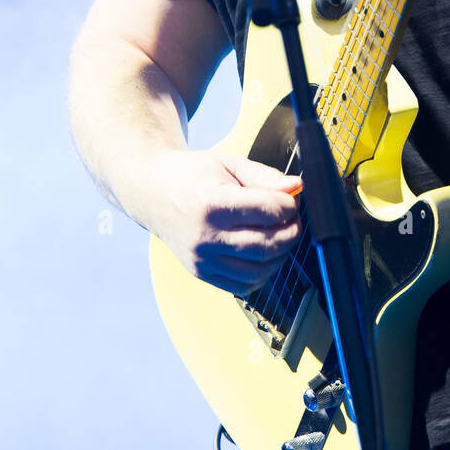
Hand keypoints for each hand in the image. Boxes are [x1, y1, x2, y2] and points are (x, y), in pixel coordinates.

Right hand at [148, 149, 303, 295]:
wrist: (153, 193)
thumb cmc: (193, 175)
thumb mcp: (228, 164)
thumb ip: (264, 177)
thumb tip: (296, 188)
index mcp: (213, 203)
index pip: (269, 211)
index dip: (290, 205)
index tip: (291, 199)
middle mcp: (206, 237)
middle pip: (269, 244)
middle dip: (292, 230)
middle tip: (291, 217)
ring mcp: (202, 260)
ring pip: (261, 270)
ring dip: (281, 254)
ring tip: (278, 233)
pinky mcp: (202, 274)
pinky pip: (245, 285)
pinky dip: (262, 272)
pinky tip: (262, 253)